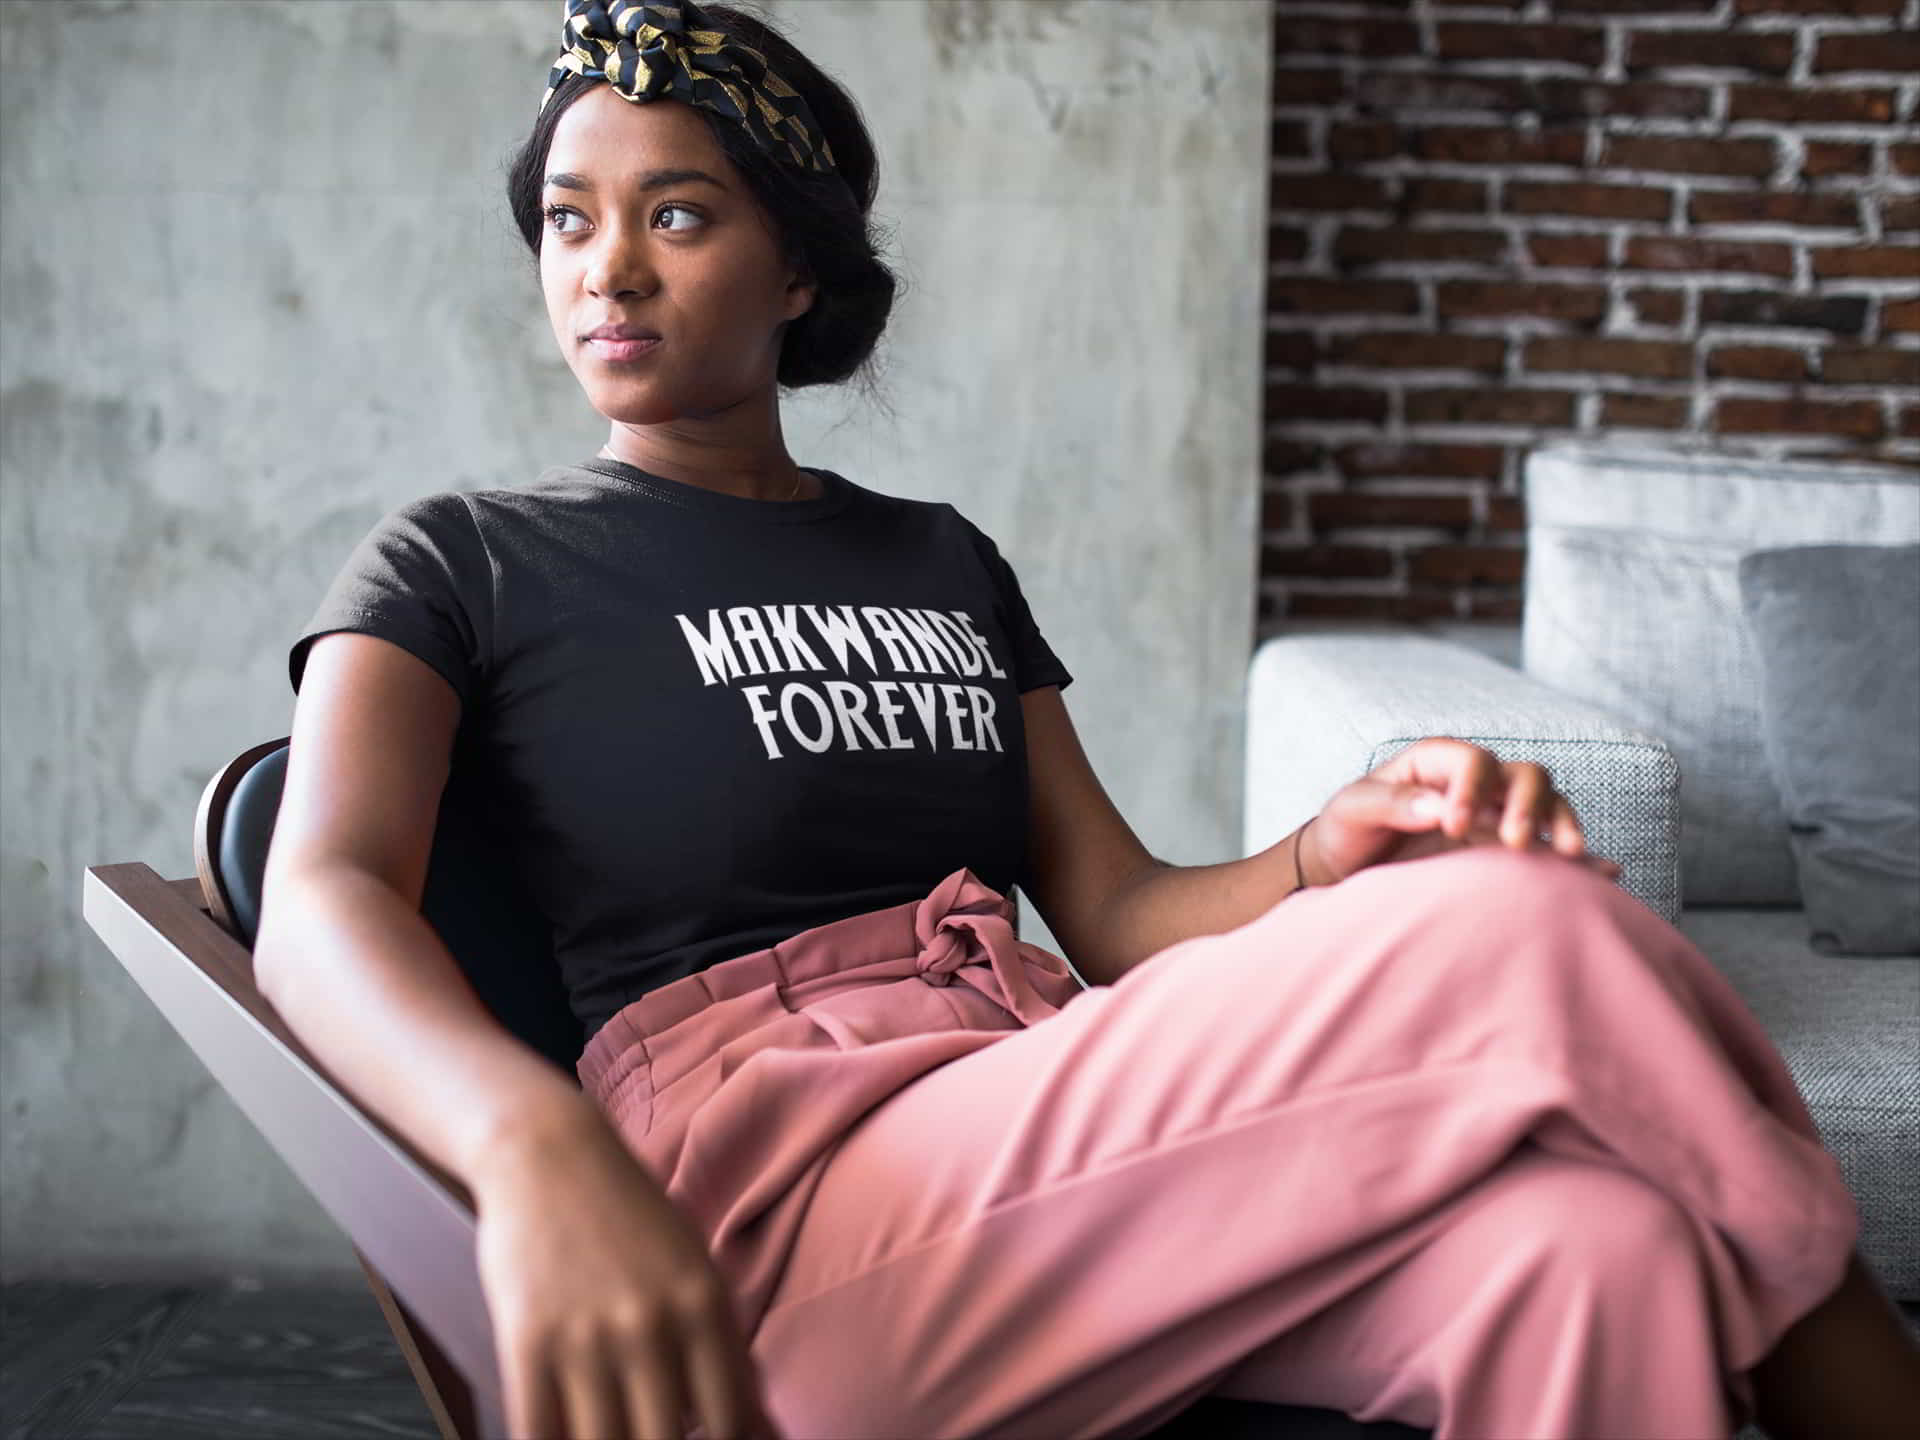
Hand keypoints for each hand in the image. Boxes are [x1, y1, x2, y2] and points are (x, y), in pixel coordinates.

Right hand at [473, 1110, 782, 1439]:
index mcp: (706, 1305)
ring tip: (608, 1428)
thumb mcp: (698, 1266)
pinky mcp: (528, 1340)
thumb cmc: (630, 1215)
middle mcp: (653, 1325)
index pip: (729, 1423)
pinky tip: (562, 1431)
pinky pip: (539, 1432)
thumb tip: (761, 1431)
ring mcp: (588, 1336)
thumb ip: (728, 1349)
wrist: (548, 1150)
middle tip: (645, 1432)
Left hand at [1299, 736, 1625, 890]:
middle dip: (1528, 804)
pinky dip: (1582, 858)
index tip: (1450, 824)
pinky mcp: (1506, 850)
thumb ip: (1389, 803)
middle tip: (1514, 841)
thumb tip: (1438, 807)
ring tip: (1568, 853)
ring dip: (1561, 824)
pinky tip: (1605, 872)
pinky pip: (1552, 846)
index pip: (1471, 760)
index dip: (1470, 787)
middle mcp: (1476, 784)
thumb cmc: (1347, 830)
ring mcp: (1497, 815)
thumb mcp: (1352, 810)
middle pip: (1524, 775)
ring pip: (1548, 805)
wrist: (1350, 869)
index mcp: (1438, 763)